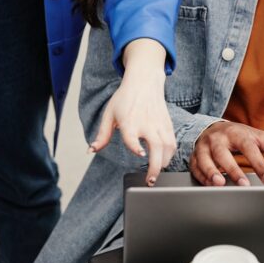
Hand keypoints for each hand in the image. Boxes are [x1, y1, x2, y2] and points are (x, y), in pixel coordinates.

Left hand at [89, 39, 175, 184]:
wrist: (144, 81)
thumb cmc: (125, 98)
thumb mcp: (109, 115)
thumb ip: (102, 135)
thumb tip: (91, 150)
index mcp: (129, 121)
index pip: (133, 136)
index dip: (137, 146)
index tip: (140, 155)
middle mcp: (146, 123)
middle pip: (156, 146)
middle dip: (155, 166)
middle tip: (150, 180)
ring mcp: (159, 124)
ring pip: (167, 146)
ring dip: (163, 163)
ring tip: (156, 174)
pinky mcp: (167, 123)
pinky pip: (172, 142)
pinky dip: (170, 154)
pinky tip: (163, 161)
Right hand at [189, 121, 263, 186]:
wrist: (214, 128)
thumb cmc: (239, 136)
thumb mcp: (258, 137)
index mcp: (236, 133)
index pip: (248, 147)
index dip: (259, 163)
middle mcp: (218, 139)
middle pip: (223, 153)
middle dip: (233, 169)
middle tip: (244, 184)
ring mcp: (204, 147)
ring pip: (204, 159)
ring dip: (211, 172)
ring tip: (220, 184)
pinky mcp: (194, 156)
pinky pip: (195, 168)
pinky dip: (201, 177)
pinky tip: (210, 185)